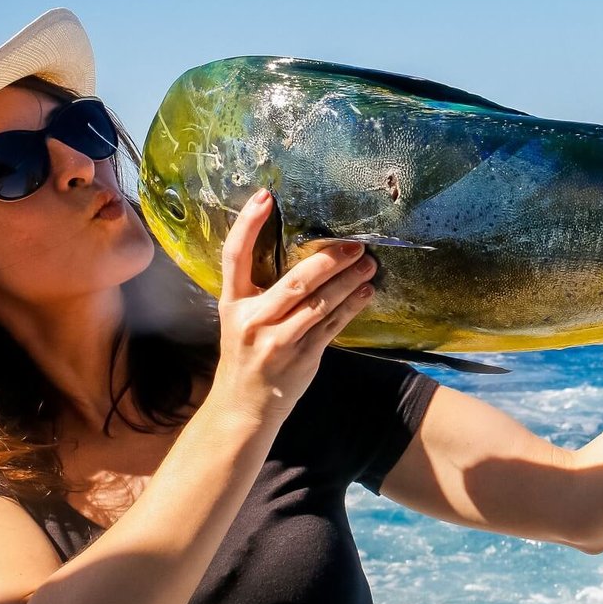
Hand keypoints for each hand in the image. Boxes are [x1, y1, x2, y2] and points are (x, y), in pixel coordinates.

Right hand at [207, 189, 376, 424]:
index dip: (247, 224)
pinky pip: (332, 326)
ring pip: (320, 303)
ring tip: (369, 263)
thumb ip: (260, 290)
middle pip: (295, 281)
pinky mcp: (302, 357)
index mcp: (232, 303)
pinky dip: (353, 306)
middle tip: (354, 243)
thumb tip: (302, 251)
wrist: (243, 407)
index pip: (234, 255)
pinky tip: (367, 291)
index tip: (265, 197)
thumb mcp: (240, 318)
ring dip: (349, 281)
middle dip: (328, 259)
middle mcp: (253, 320)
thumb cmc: (246, 354)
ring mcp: (278, 340)